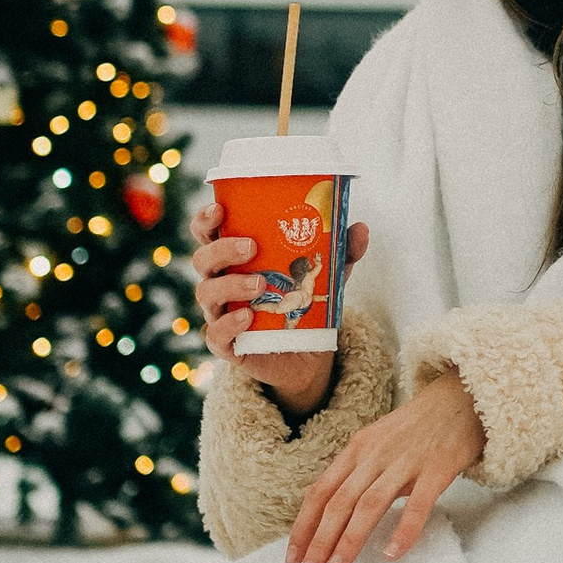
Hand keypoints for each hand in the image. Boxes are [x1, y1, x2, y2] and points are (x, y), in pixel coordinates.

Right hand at [190, 193, 369, 418]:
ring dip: (231, 285)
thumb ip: (341, 251)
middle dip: (222, 249)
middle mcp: (221, 282)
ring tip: (260, 283)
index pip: (207, 233)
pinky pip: (215, 335)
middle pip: (203, 260)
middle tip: (251, 247)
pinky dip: (228, 324)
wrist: (309, 353)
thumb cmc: (306, 301)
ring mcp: (220, 314)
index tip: (219, 208)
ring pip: (207, 293)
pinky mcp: (227, 345)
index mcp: (235, 259)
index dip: (205, 219)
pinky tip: (248, 317)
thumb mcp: (327, 275)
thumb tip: (360, 228)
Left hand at [284, 372, 485, 562]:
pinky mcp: (437, 469)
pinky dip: (403, 530)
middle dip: (319, 541)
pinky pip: (417, 505)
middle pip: (339, 502)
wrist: (460, 398)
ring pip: (369, 505)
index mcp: (357, 449)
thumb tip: (328, 509)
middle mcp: (375, 455)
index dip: (303, 525)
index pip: (320, 491)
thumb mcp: (376, 441)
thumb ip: (355, 471)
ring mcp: (406, 462)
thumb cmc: (417, 427)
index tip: (292, 556)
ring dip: (349, 540)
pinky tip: (391, 554)